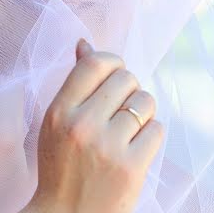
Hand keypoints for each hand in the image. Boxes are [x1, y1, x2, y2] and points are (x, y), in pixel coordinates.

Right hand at [19, 39, 163, 212]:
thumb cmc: (62, 168)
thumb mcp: (56, 124)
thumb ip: (74, 84)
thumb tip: (85, 44)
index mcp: (59, 112)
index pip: (95, 64)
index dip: (113, 62)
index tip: (115, 75)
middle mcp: (83, 126)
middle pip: (126, 79)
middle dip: (129, 89)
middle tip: (120, 110)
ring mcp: (108, 147)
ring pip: (145, 102)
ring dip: (142, 112)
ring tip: (128, 130)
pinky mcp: (132, 168)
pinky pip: (157, 130)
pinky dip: (151, 136)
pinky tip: (135, 149)